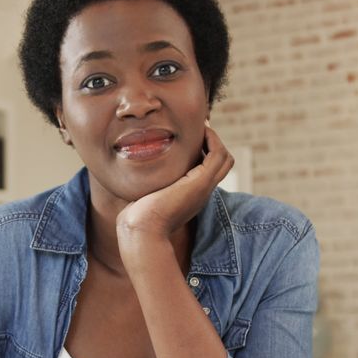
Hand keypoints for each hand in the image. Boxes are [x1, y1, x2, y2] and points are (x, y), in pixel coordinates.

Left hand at [115, 123, 233, 242]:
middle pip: (222, 164)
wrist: (142, 231)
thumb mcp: (145, 197)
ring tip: (200, 126)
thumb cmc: (137, 218)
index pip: (207, 171)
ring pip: (224, 158)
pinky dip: (212, 140)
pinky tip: (199, 131)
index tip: (189, 137)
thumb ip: (147, 185)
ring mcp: (204, 188)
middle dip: (212, 143)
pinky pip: (218, 155)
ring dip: (214, 139)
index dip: (202, 152)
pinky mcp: (200, 183)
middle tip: (198, 128)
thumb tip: (134, 174)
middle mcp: (201, 192)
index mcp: (191, 196)